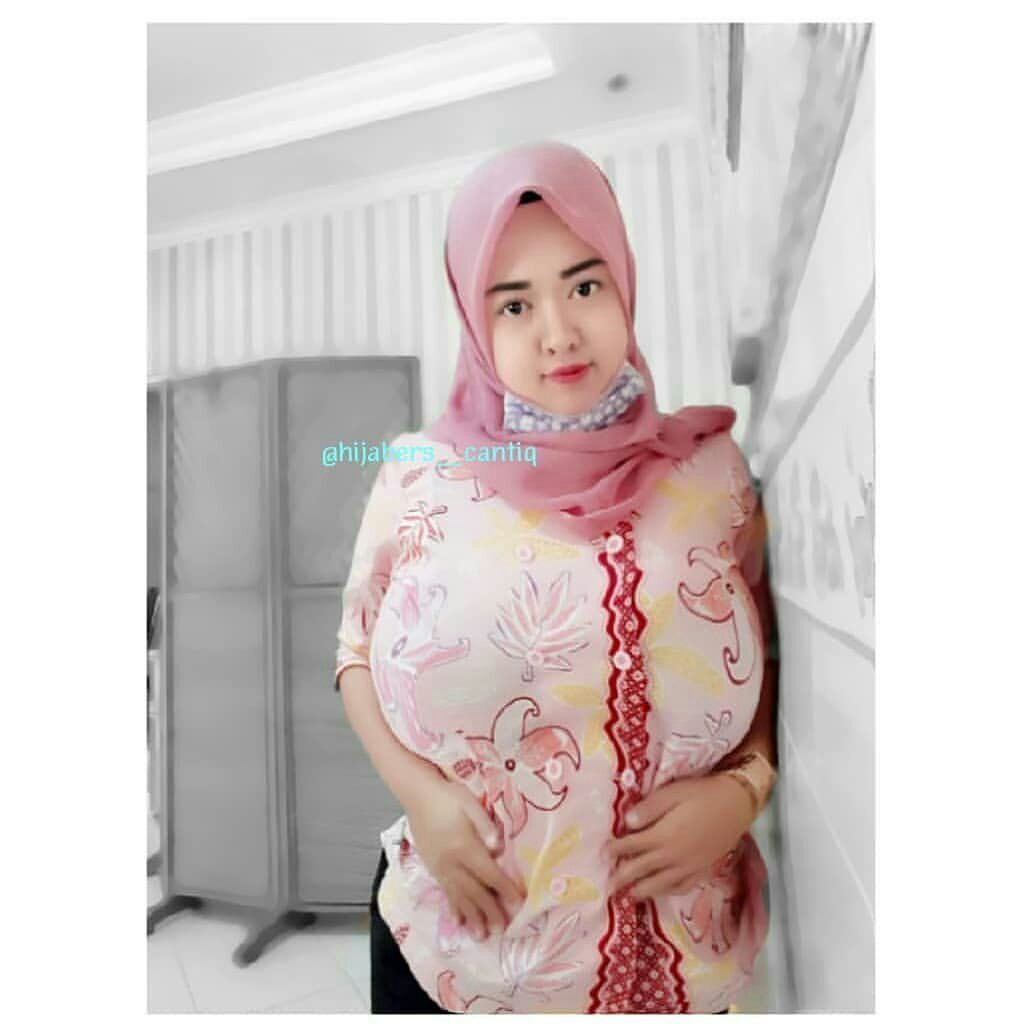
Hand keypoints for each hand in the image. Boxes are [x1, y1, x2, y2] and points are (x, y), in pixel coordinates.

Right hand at [404, 775, 525, 940]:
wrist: (417, 795)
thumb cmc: (448, 796)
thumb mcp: (469, 802)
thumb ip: (484, 824)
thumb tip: (497, 847)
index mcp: (464, 846)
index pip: (489, 872)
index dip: (505, 888)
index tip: (520, 902)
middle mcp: (452, 862)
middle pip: (474, 890)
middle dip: (489, 911)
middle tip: (502, 930)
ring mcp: (440, 868)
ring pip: (459, 897)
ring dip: (472, 917)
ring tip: (481, 936)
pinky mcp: (433, 869)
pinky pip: (445, 892)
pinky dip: (453, 908)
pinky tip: (458, 922)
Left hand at [604, 774, 752, 900]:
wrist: (736, 804)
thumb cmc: (701, 793)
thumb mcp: (672, 793)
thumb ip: (649, 809)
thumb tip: (627, 823)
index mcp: (663, 836)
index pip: (632, 846)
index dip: (615, 850)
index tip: (602, 853)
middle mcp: (673, 856)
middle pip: (642, 870)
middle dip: (623, 877)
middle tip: (608, 885)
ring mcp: (688, 866)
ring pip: (660, 884)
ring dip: (642, 890)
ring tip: (629, 895)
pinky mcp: (702, 870)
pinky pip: (681, 887)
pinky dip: (668, 892)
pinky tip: (662, 892)